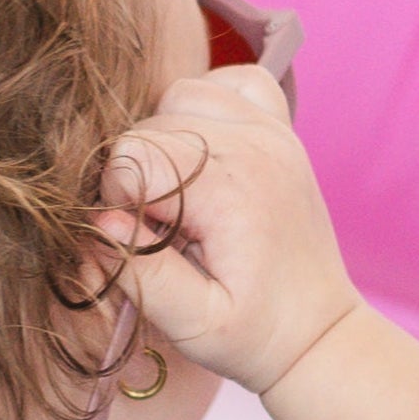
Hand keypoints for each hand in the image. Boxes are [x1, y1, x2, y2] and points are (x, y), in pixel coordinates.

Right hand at [91, 68, 363, 397]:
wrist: (318, 333)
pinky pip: (226, 83)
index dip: (117, 204)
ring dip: (163, 143)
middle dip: (137, 180)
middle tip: (165, 233)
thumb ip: (142, 274)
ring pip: (178, 97)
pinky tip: (203, 157)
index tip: (143, 245)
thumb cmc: (254, 336)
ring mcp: (271, 130)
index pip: (130, 158)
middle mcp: (254, 144)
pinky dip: (203, 109)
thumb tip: (100, 224)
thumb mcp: (193, 325)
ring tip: (181, 197)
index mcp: (232, 188)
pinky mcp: (279, 130)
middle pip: (147, 128)